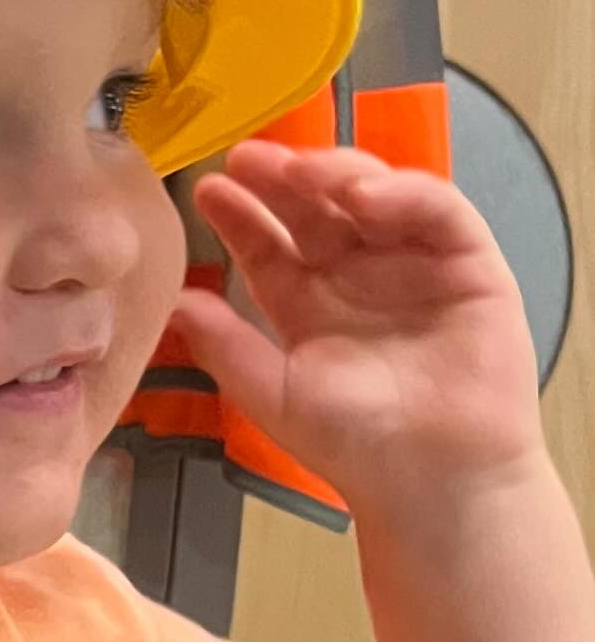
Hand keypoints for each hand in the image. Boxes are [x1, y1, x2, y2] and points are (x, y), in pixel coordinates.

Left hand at [177, 140, 542, 532]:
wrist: (433, 482)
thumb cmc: (356, 445)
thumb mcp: (274, 392)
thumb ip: (224, 345)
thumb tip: (172, 302)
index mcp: (308, 301)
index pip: (267, 242)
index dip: (240, 213)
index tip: (209, 189)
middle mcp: (358, 274)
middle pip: (316, 206)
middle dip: (281, 178)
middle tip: (248, 159)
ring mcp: (413, 264)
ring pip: (374, 194)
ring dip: (337, 174)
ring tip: (300, 172)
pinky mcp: (469, 264)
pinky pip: (439, 211)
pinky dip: (405, 193)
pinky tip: (366, 196)